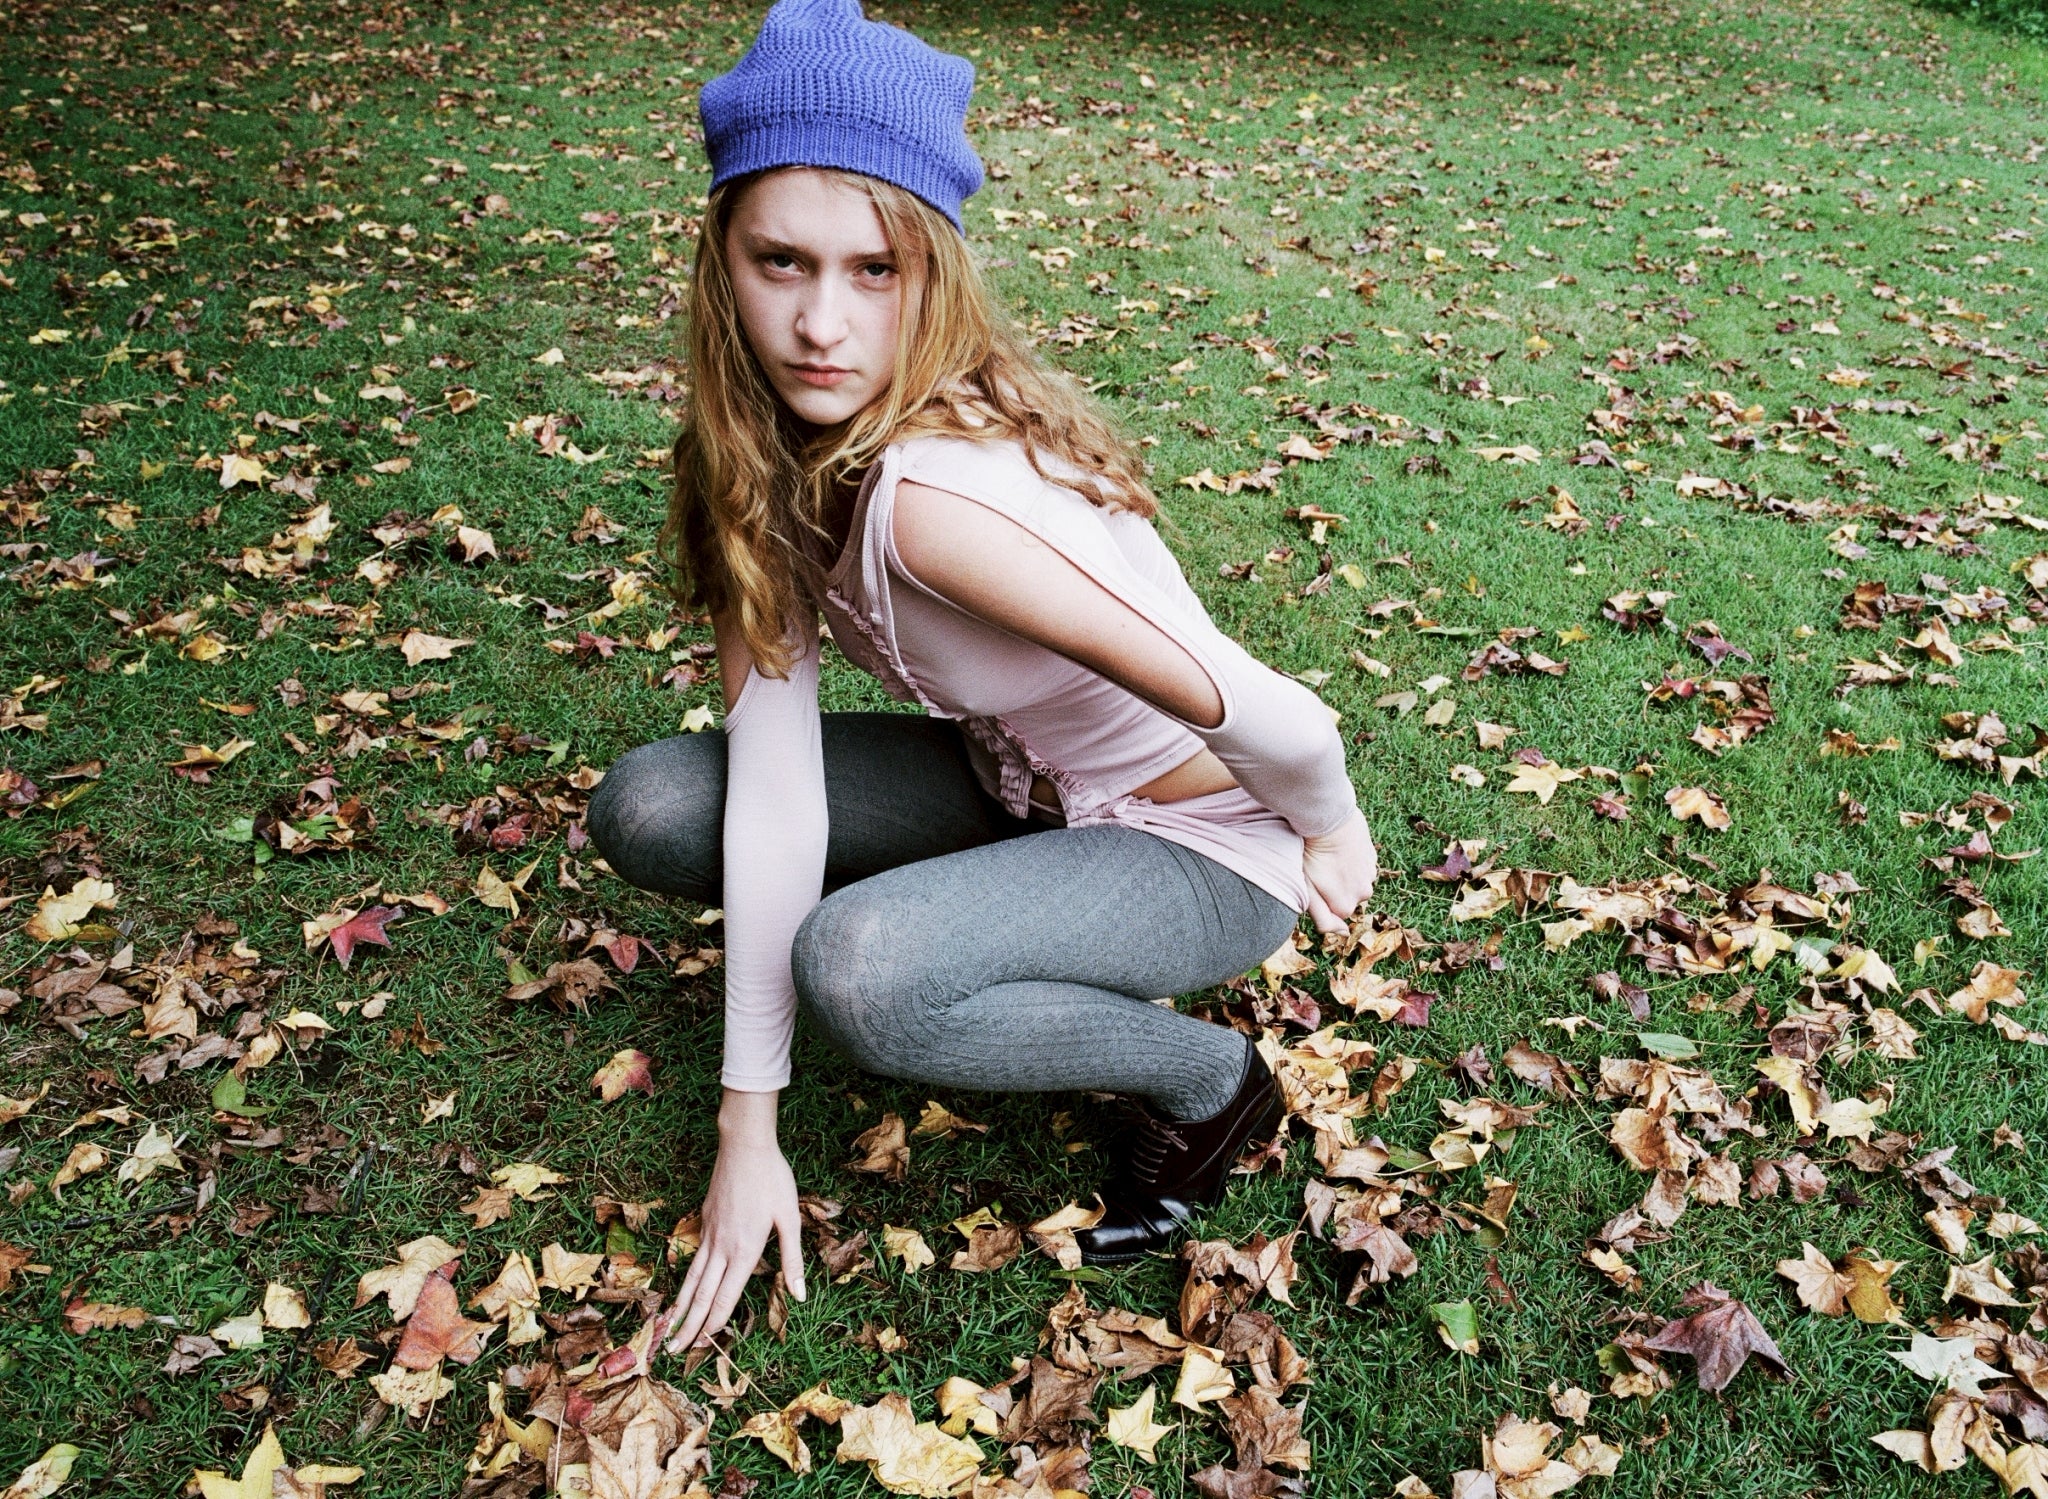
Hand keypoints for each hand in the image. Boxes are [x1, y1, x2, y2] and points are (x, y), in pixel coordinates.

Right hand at [662, 1091, 805, 1353]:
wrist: (745, 1145)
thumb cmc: (773, 1180)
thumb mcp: (790, 1219)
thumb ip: (793, 1260)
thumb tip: (799, 1295)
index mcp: (745, 1250)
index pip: (725, 1296)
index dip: (714, 1323)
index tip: (703, 1345)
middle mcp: (722, 1247)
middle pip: (702, 1294)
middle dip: (688, 1325)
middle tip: (672, 1351)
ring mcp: (709, 1233)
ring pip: (691, 1278)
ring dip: (680, 1307)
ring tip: (667, 1330)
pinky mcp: (703, 1220)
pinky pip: (692, 1258)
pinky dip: (684, 1280)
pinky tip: (682, 1290)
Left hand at [1301, 809, 1377, 934]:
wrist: (1328, 820)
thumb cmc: (1312, 856)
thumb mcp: (1308, 891)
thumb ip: (1323, 917)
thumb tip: (1341, 933)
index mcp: (1347, 906)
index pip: (1334, 912)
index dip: (1321, 898)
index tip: (1313, 883)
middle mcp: (1364, 894)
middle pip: (1345, 897)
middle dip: (1334, 887)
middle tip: (1319, 868)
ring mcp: (1370, 874)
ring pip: (1353, 880)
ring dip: (1343, 872)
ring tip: (1328, 856)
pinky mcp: (1372, 856)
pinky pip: (1360, 864)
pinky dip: (1350, 859)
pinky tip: (1338, 848)